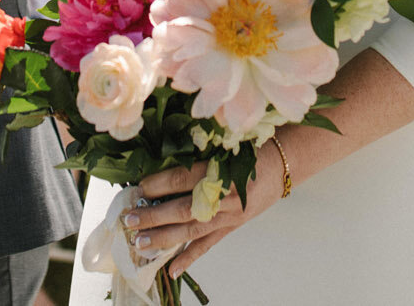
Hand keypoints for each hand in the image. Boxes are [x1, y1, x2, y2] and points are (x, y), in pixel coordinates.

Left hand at [127, 143, 288, 281]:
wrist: (283, 164)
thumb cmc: (252, 148)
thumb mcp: (226, 144)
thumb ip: (197, 154)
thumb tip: (158, 165)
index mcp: (221, 170)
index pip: (184, 178)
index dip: (160, 184)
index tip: (139, 187)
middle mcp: (224, 196)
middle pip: (184, 208)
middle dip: (154, 215)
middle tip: (130, 219)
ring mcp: (229, 215)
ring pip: (192, 230)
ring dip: (164, 238)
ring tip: (140, 243)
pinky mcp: (232, 226)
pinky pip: (208, 244)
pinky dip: (189, 257)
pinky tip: (171, 269)